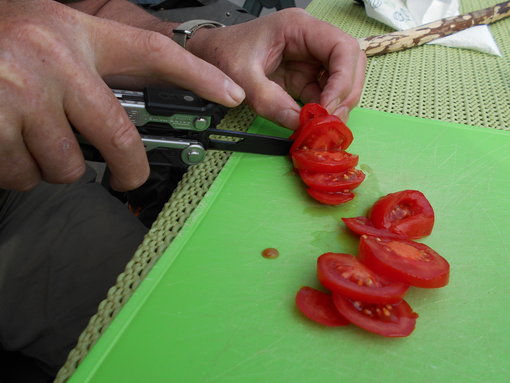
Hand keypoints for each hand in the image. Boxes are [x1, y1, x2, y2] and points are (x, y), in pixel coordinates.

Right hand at [0, 0, 244, 190]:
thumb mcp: (49, 36)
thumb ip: (88, 69)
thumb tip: (124, 117)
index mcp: (75, 35)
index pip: (153, 52)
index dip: (198, 74)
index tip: (230, 93)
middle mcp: (54, 61)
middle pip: (119, 136)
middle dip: (128, 169)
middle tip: (127, 176)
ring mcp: (23, 95)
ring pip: (68, 165)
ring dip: (56, 166)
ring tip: (34, 139)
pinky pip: (26, 174)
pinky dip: (20, 171)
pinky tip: (8, 144)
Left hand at [187, 8, 365, 129]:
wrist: (209, 55)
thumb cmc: (223, 53)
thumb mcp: (242, 76)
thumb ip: (268, 100)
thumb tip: (298, 123)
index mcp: (298, 27)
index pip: (342, 48)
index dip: (343, 79)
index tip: (330, 106)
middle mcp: (311, 40)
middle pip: (350, 64)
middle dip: (344, 94)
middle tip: (330, 121)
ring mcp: (309, 59)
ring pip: (341, 80)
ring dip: (337, 105)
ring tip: (323, 126)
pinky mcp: (304, 77)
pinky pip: (324, 94)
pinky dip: (323, 111)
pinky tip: (315, 124)